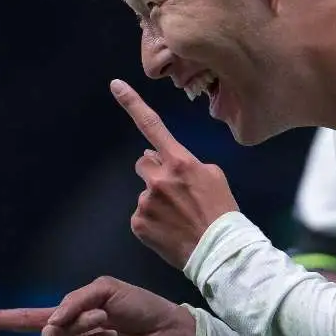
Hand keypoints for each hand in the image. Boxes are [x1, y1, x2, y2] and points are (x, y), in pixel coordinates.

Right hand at [0, 276, 196, 335]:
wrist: (168, 332)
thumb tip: (49, 327)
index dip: (1, 320)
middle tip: (105, 318)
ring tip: (112, 335)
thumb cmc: (140, 307)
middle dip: (74, 322)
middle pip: (48, 334)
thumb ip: (72, 301)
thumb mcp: (104, 289)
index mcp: (69, 317)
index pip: (26, 319)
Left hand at [111, 80, 238, 269]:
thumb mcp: (212, 176)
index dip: (132, 103)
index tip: (115, 85)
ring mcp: (146, 201)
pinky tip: (168, 230)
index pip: (152, 125)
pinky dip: (152, 221)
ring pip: (144, 192)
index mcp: (180, 161)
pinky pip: (140, 215)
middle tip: (174, 192)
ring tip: (178, 217)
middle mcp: (158, 178)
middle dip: (154, 172)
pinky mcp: (138, 222)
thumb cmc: (221, 211)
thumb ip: (185, 161)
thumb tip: (156, 155)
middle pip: (143, 163)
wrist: (219, 251)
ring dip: (156, 200)